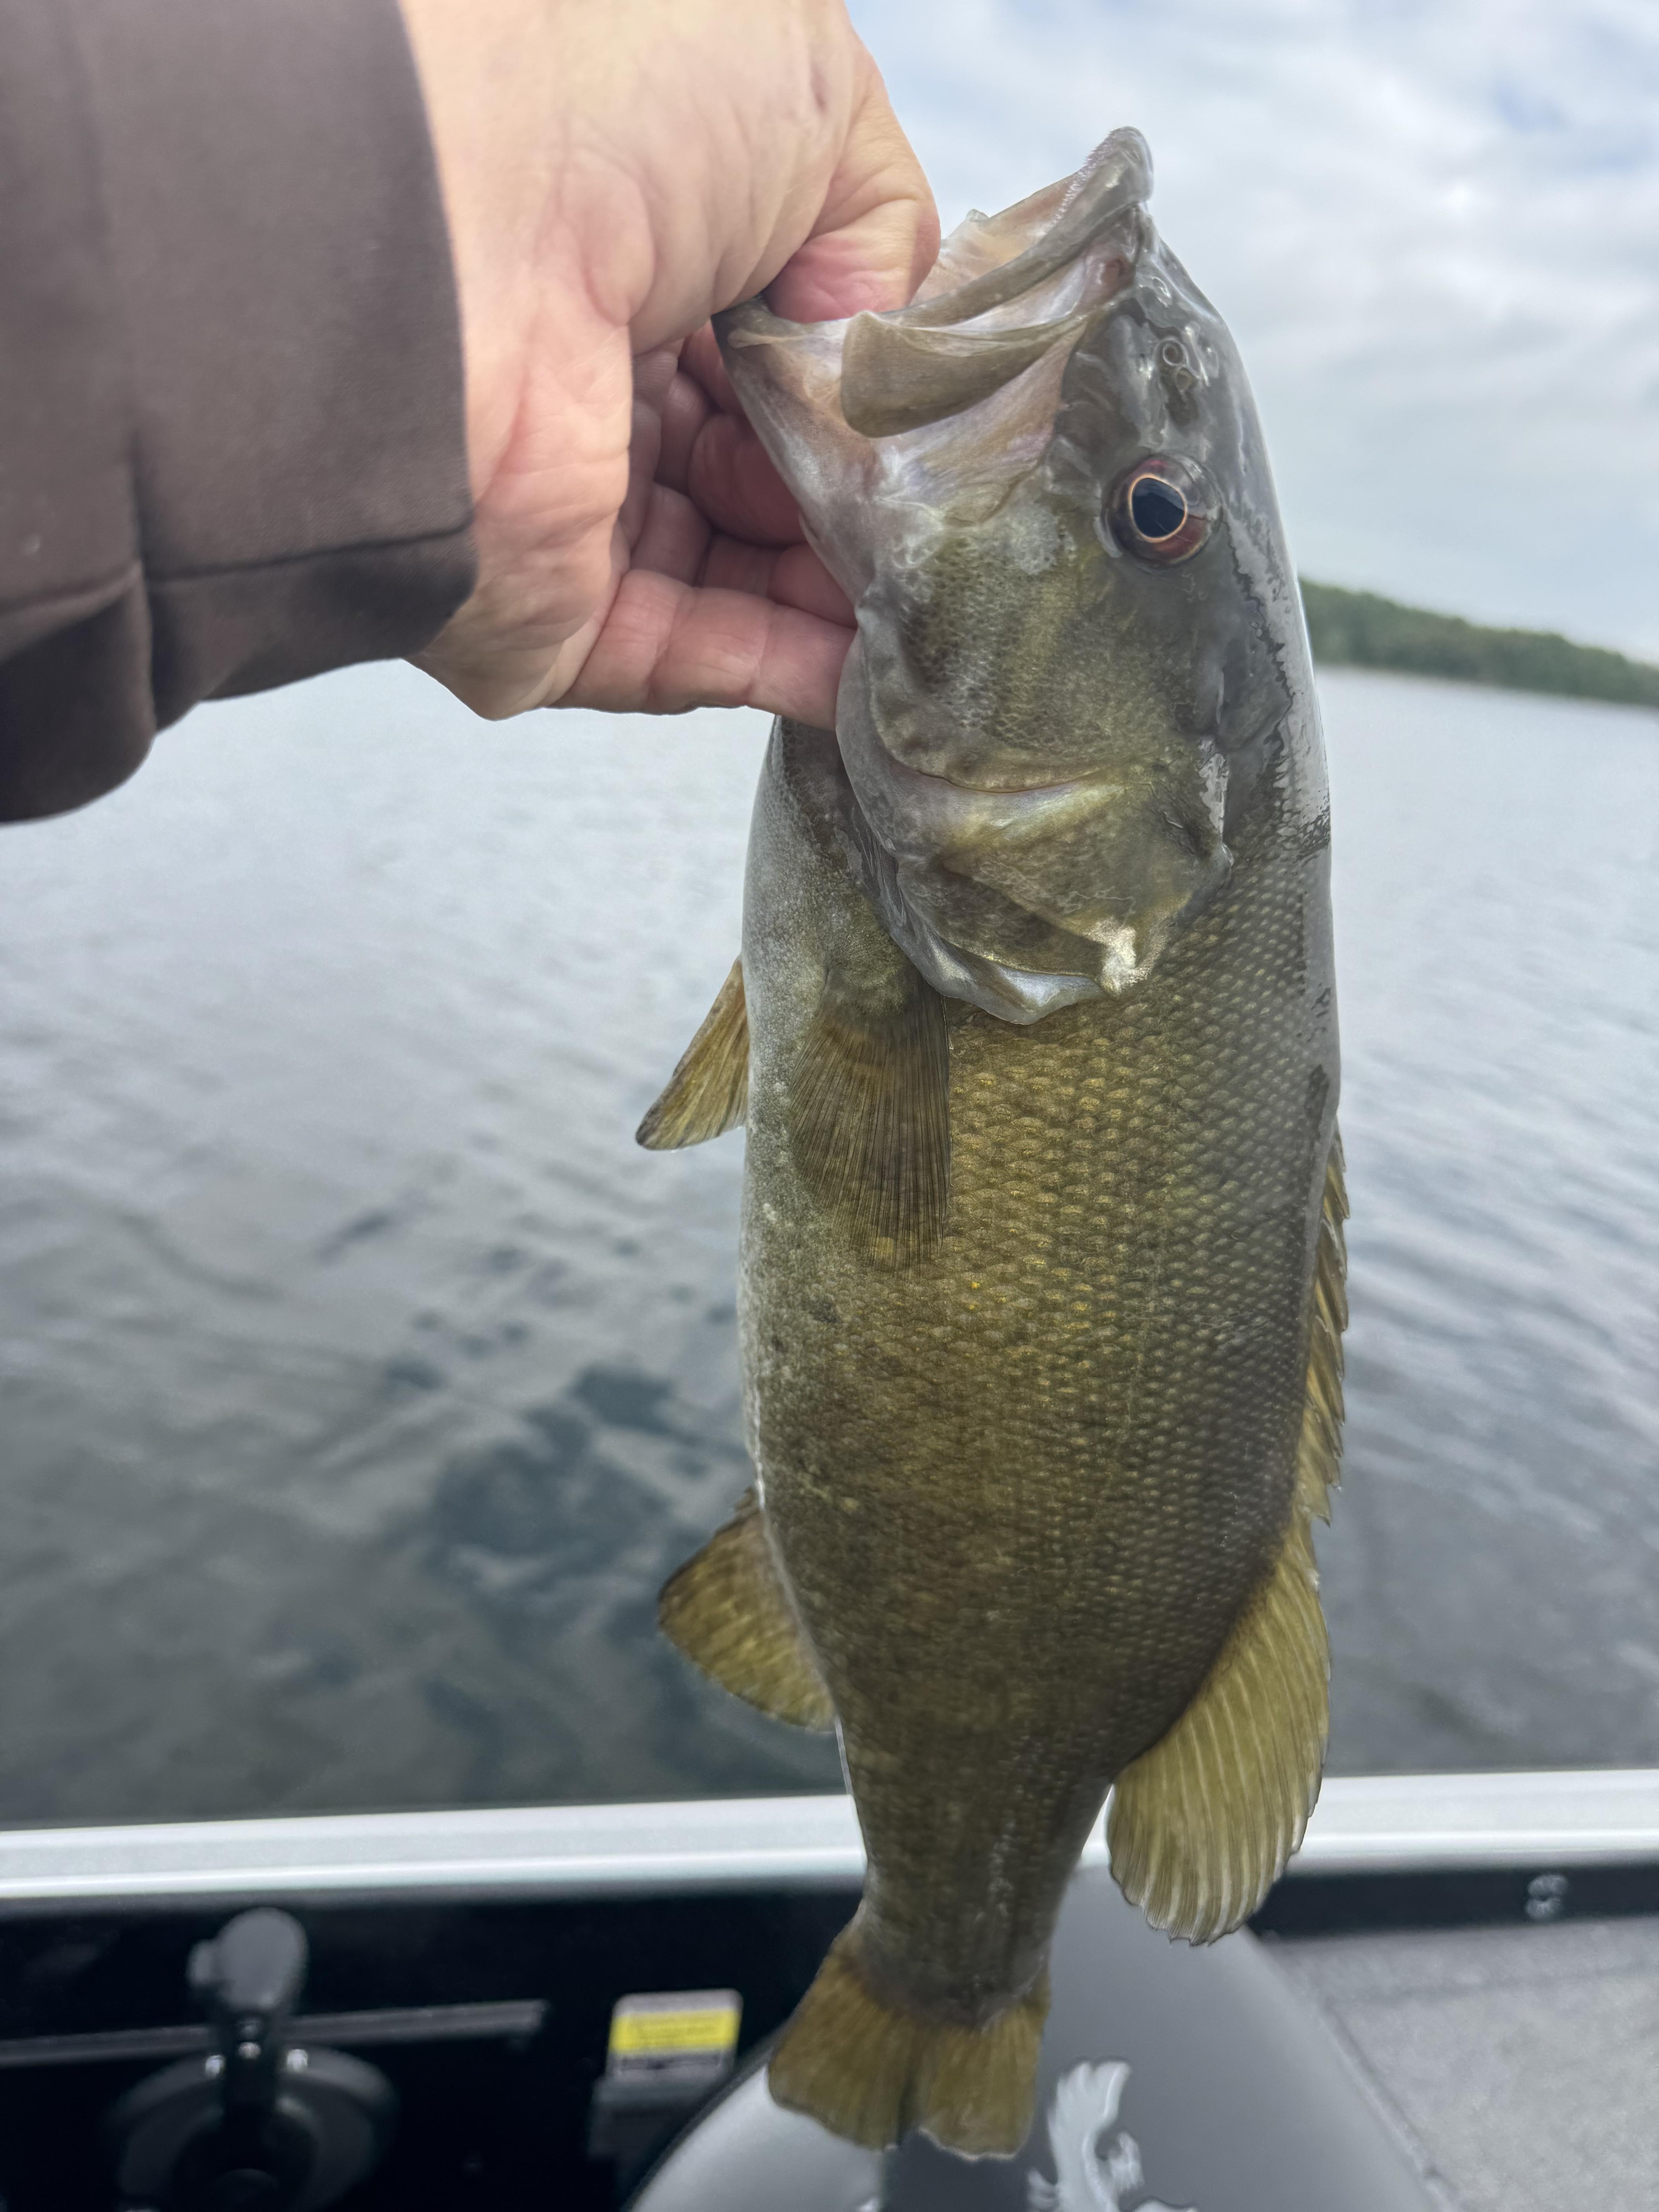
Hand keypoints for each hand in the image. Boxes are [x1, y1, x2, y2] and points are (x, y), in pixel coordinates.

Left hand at [399, 0, 935, 725]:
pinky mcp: (544, 615)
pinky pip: (684, 659)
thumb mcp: (802, 97)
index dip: (856, 395)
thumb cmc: (603, 110)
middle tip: (940, 516)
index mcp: (635, 259)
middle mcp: (592, 384)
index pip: (771, 356)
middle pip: (760, 478)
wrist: (450, 228)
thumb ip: (875, 228)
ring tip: (938, 598)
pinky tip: (872, 664)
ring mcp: (563, 510)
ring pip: (736, 580)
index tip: (927, 426)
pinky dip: (787, 667)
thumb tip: (877, 355)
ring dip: (842, 595)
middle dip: (859, 503)